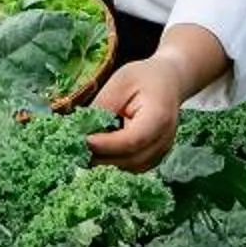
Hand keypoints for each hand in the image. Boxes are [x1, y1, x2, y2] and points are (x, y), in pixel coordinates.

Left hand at [87, 55, 189, 171]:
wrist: (169, 82)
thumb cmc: (145, 78)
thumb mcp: (121, 81)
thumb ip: (103, 105)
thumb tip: (80, 128)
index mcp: (159, 117)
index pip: (132, 140)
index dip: (106, 145)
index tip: (83, 140)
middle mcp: (164, 140)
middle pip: (131, 159)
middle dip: (102, 156)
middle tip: (77, 147)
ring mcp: (161, 152)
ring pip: (130, 168)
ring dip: (106, 161)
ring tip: (86, 148)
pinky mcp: (154, 157)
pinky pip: (132, 167)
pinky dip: (115, 162)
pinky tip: (101, 149)